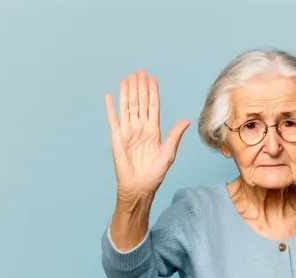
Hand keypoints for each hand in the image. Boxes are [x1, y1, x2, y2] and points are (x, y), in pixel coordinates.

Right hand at [104, 70, 190, 200]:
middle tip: (139, 72)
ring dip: (126, 93)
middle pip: (139, 103)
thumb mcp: (168, 154)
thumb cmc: (155, 175)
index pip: (152, 107)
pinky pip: (113, 120)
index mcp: (154, 132)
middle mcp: (140, 129)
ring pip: (127, 108)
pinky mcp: (117, 139)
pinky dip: (110, 108)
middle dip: (139, 88)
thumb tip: (186, 120)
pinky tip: (110, 96)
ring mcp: (128, 133)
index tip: (152, 78)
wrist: (139, 187)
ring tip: (126, 78)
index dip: (152, 93)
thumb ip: (174, 136)